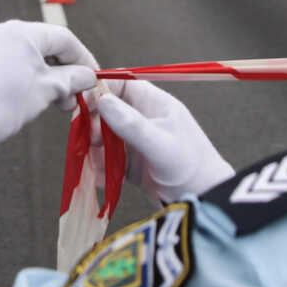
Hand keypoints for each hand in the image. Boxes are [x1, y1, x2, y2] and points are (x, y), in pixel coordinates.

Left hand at [0, 20, 98, 150]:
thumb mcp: (44, 92)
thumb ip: (69, 80)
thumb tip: (85, 76)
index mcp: (23, 33)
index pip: (65, 39)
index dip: (83, 60)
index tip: (91, 79)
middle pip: (40, 48)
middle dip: (59, 74)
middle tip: (66, 101)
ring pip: (16, 57)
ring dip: (35, 79)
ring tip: (38, 104)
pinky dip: (9, 80)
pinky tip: (9, 101)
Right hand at [93, 79, 233, 203]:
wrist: (204, 201)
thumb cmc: (191, 168)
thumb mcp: (159, 144)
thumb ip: (131, 123)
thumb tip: (102, 101)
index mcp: (155, 105)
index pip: (122, 84)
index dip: (101, 89)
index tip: (83, 103)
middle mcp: (144, 120)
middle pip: (108, 111)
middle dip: (94, 124)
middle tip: (90, 140)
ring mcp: (137, 142)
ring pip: (104, 137)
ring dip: (95, 149)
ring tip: (95, 163)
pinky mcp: (132, 165)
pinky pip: (108, 160)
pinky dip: (101, 168)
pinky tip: (102, 178)